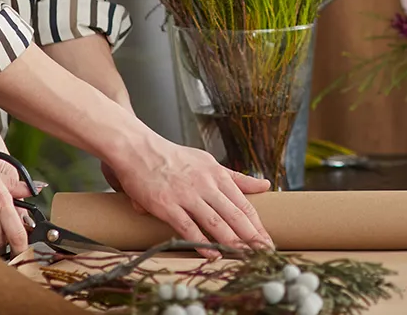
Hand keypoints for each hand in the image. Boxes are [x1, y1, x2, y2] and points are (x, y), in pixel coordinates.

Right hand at [110, 134, 273, 250]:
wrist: (139, 150)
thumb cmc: (174, 157)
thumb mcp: (209, 162)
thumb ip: (236, 177)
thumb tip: (265, 185)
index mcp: (217, 174)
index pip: (244, 204)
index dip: (258, 225)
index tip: (268, 241)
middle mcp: (206, 184)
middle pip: (234, 214)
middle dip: (252, 236)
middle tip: (264, 253)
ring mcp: (186, 195)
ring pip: (215, 222)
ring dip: (232, 242)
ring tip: (244, 256)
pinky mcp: (167, 205)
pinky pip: (188, 227)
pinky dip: (202, 243)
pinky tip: (212, 254)